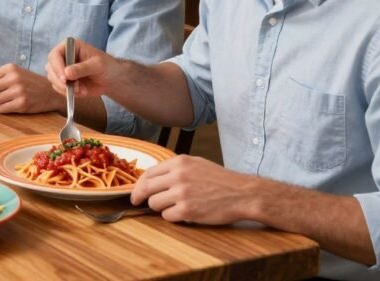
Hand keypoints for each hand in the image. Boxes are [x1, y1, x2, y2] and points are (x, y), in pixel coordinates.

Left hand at [0, 64, 62, 112]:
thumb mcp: (15, 74)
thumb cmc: (30, 83)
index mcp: (10, 68)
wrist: (52, 92)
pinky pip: (1, 109)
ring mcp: (18, 91)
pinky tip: (11, 105)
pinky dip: (2, 109)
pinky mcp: (22, 103)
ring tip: (4, 101)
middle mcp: (14, 78)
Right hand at [45, 38, 120, 97]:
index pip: (55, 55)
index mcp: (70, 46)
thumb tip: (67, 73)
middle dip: (59, 80)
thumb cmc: (107, 66)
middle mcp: (63, 57)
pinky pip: (58, 88)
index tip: (65, 78)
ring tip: (81, 89)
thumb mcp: (98, 65)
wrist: (112, 80)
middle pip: (50, 68)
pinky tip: (81, 91)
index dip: (57, 67)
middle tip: (70, 87)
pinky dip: (68, 93)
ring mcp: (62, 70)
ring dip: (65, 87)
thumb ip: (83, 68)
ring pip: (52, 79)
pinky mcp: (64, 81)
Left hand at [131, 155, 255, 224]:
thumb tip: (153, 178)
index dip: (139, 185)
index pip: (148, 174)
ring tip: (175, 206)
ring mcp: (181, 193)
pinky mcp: (187, 210)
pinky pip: (167, 216)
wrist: (243, 193)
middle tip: (138, 203)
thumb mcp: (196, 164)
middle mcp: (178, 176)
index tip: (136, 193)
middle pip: (146, 189)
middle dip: (142, 198)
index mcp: (179, 162)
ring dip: (161, 208)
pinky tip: (184, 213)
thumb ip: (175, 169)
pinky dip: (173, 217)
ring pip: (154, 204)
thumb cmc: (221, 180)